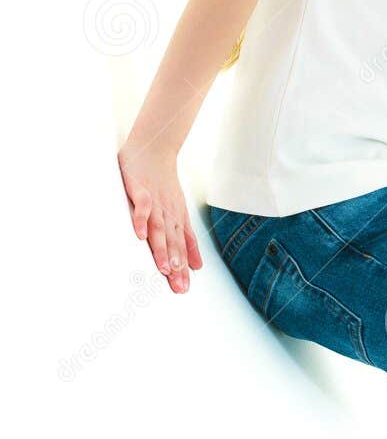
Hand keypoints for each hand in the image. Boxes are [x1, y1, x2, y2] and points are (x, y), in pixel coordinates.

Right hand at [118, 138, 203, 293]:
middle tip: (178, 287)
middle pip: (173, 243)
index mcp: (177, 219)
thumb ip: (185, 238)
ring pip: (160, 228)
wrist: (154, 150)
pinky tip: (139, 235)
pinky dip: (140, 220)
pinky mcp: (141, 190)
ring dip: (162, 248)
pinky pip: (142, 207)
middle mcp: (169, 213)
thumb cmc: (163, 183)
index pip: (182, 247)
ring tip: (165, 268)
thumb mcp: (178, 212)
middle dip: (176, 266)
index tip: (183, 288)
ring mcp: (156, 202)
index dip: (183, 267)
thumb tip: (196, 265)